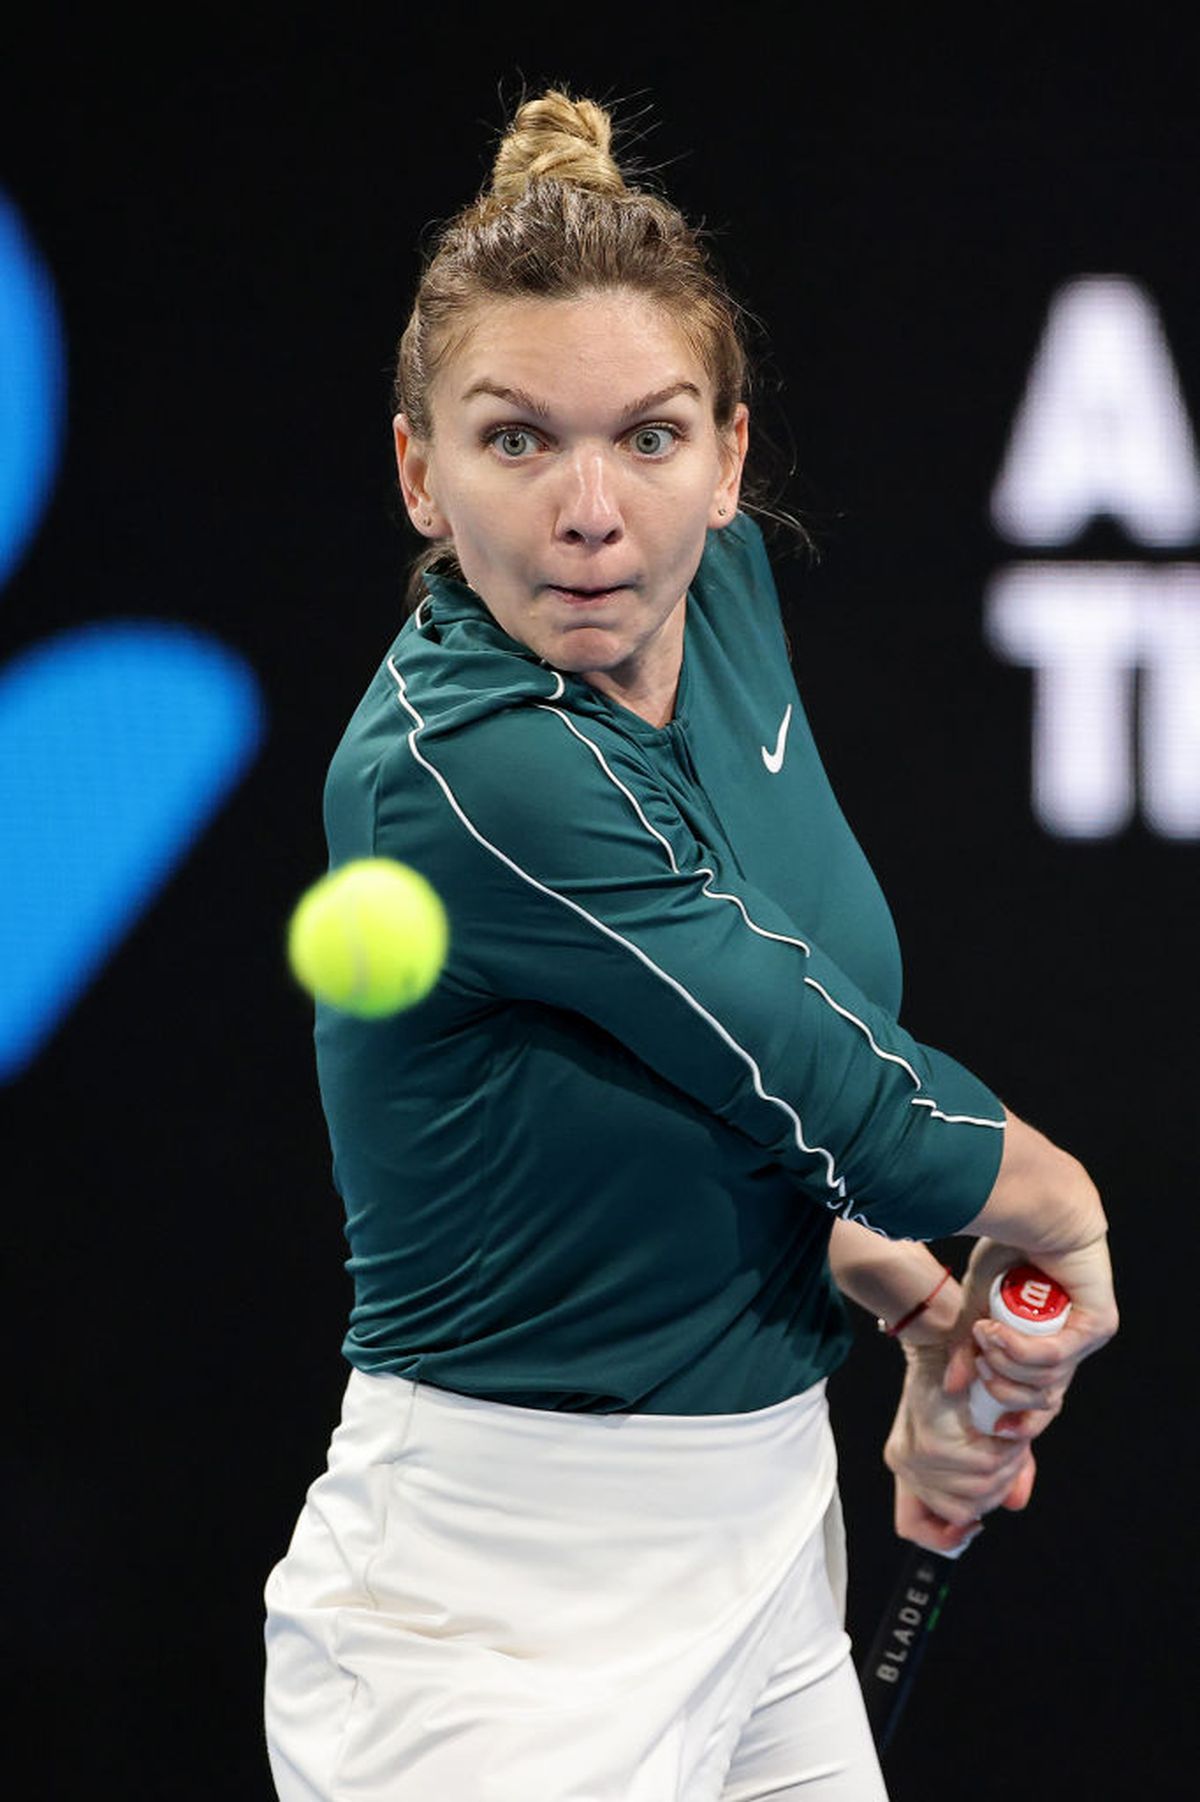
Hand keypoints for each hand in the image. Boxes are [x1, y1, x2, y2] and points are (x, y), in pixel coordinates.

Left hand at [885, 1339, 1036, 1552]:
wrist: (948, 1337)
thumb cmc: (966, 1381)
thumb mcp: (985, 1431)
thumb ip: (1000, 1470)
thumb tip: (1014, 1504)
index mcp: (909, 1464)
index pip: (911, 1525)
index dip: (942, 1537)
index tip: (971, 1527)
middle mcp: (904, 1464)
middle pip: (962, 1512)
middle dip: (997, 1489)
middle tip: (1010, 1457)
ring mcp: (914, 1457)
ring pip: (976, 1494)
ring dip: (1004, 1471)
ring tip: (1009, 1442)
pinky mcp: (930, 1445)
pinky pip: (980, 1471)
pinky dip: (1002, 1455)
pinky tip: (1004, 1434)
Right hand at [943, 1237, 1117, 1436]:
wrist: (1033, 1208)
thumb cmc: (1006, 1249)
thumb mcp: (977, 1307)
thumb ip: (968, 1348)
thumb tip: (953, 1388)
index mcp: (1046, 1344)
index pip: (1038, 1400)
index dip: (1013, 1416)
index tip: (984, 1418)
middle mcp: (1070, 1345)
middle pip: (1043, 1400)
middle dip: (1003, 1391)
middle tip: (978, 1362)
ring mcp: (1087, 1336)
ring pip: (1046, 1380)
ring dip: (1006, 1363)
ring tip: (983, 1333)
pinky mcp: (1098, 1324)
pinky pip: (1055, 1355)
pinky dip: (1018, 1349)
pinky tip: (993, 1330)